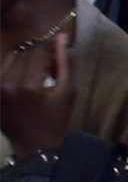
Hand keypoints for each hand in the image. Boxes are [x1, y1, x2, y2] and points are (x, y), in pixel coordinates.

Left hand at [0, 32, 76, 157]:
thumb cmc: (56, 119)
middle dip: (36, 57)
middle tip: (46, 71)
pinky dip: (12, 70)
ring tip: (34, 77)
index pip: (37, 52)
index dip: (50, 52)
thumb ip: (63, 62)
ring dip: (23, 62)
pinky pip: (1, 70)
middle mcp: (7, 85)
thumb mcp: (66, 91)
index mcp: (28, 86)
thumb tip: (61, 35)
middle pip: (22, 53)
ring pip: (9, 59)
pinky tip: (22, 83)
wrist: (36, 145)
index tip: (57, 61)